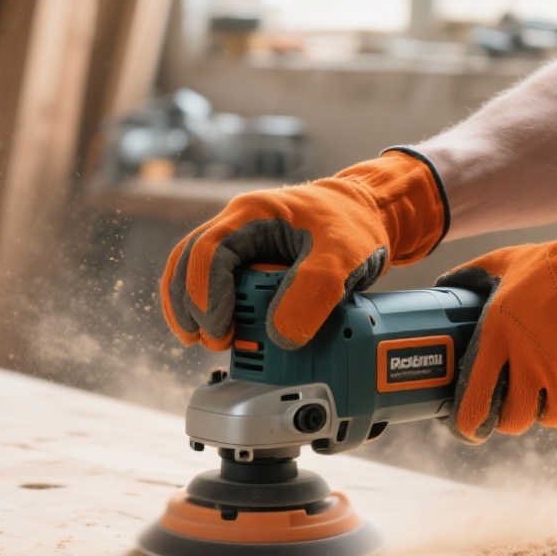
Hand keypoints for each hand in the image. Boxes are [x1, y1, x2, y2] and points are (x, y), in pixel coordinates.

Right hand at [160, 149, 448, 350]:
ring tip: (200, 340)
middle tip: (210, 342)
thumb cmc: (353, 227)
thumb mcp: (342, 259)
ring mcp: (238, 241)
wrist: (368, 215)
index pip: (207, 252)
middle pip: (188, 261)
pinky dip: (204, 305)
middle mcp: (237, 224)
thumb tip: (279, 334)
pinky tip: (211, 329)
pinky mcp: (245, 261)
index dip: (206, 295)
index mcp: (252, 213)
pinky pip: (209, 279)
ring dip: (189, 306)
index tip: (221, 331)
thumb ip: (312, 292)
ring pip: (191, 269)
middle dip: (190, 305)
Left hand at [435, 199, 556, 440]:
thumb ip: (471, 276)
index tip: (467, 426)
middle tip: (514, 401)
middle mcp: (528, 364)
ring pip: (549, 418)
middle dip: (510, 416)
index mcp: (498, 337)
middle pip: (511, 421)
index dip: (466, 424)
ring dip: (548, 405)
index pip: (473, 403)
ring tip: (553, 378)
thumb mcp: (505, 262)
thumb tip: (445, 283)